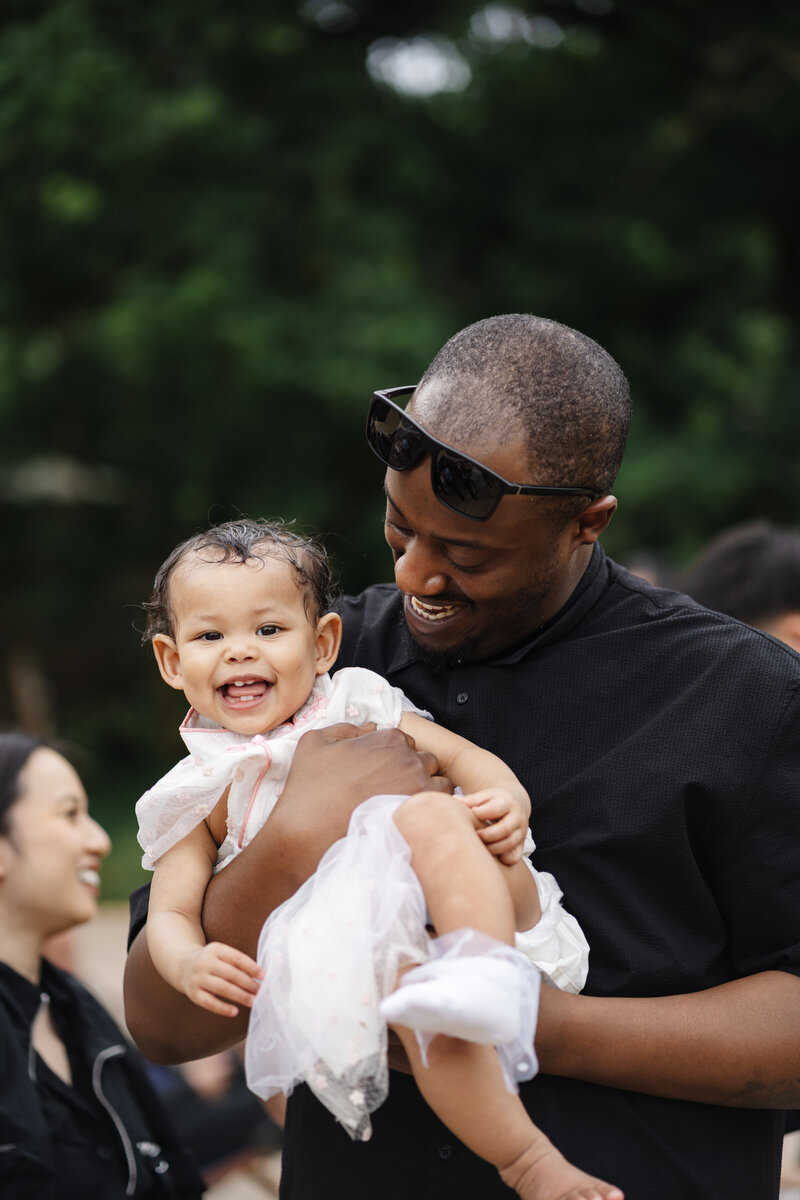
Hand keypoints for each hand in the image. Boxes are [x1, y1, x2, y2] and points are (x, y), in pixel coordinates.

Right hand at [180, 942, 263, 1017]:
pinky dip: (223, 1008)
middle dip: (248, 984)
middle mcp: (205, 962)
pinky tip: (235, 1011)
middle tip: (261, 991)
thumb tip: (260, 976)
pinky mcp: (193, 994)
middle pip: (231, 974)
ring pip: (222, 988)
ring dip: (240, 996)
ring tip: (253, 1001)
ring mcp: (198, 978)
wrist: (184, 967)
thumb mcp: (222, 955)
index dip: (251, 967)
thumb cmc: (212, 962)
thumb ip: (238, 963)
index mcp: (215, 949)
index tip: (264, 976)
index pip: (237, 958)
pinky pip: (210, 1002)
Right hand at [277, 722, 450, 849]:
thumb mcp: (315, 742)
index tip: (380, 775)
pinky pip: (443, 806)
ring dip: (426, 791)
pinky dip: (431, 811)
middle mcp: (409, 758)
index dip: (393, 758)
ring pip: (438, 782)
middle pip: (425, 760)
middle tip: (389, 792)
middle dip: (412, 772)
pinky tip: (408, 820)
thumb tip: (370, 727)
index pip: (405, 742)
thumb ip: (346, 728)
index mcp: (388, 738)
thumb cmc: (308, 790)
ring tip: (401, 807)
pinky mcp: (422, 814)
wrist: (305, 835)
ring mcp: (419, 786)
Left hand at [459, 788, 528, 864]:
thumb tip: (455, 800)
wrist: (514, 804)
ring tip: (479, 846)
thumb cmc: (493, 801)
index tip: (471, 814)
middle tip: (474, 835)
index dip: (481, 813)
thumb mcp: (485, 796)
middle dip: (487, 835)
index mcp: (508, 801)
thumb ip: (471, 800)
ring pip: (510, 843)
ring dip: (492, 848)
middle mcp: (518, 817)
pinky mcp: (521, 845)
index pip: (496, 809)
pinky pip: (514, 857)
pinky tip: (491, 857)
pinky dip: (503, 859)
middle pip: (505, 828)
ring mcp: (521, 832)